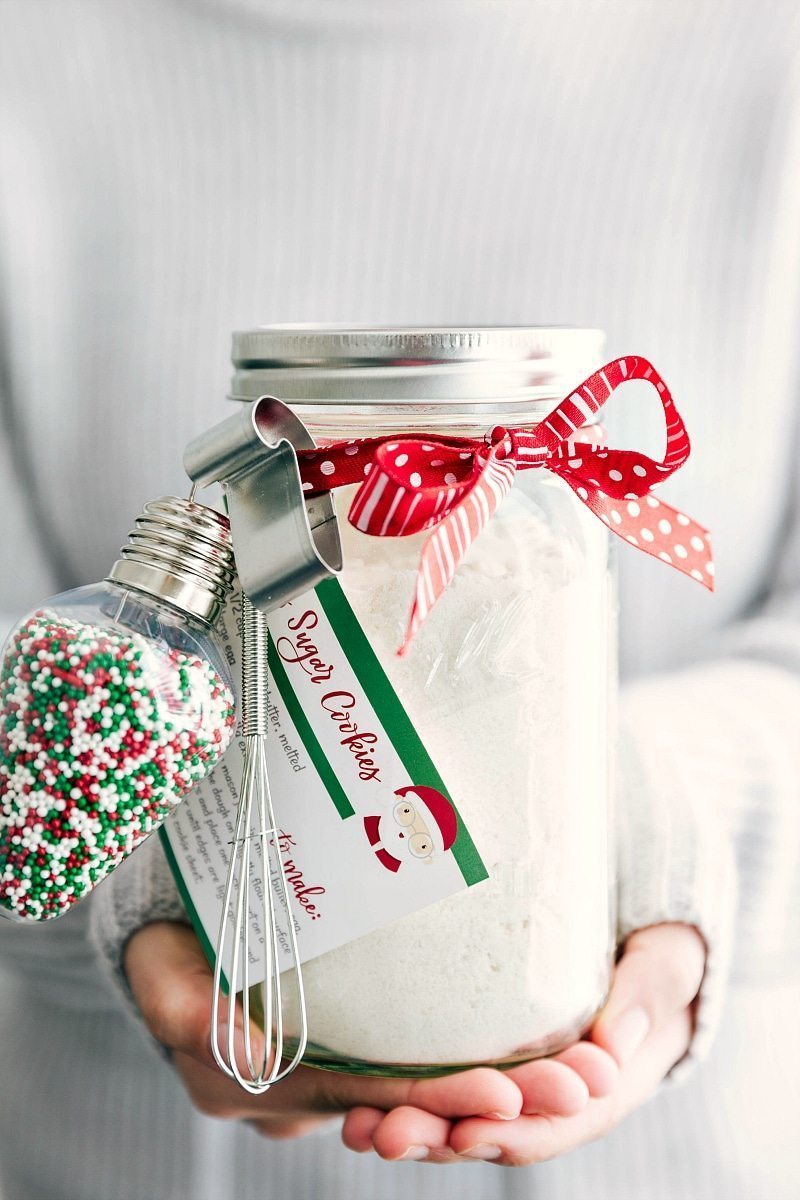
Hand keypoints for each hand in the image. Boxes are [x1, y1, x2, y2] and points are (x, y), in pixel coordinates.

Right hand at [125, 922, 599, 1139]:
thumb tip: (260, 1055)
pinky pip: (416, 1053)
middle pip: (417, 1102)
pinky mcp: (352, 1035)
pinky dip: (477, 1054)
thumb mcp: (157, 972)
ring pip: (427, 1082)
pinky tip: (542, 1044)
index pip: (371, 1099)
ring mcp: (331, 1070)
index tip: (511, 1095)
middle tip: (578, 1085)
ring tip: (583, 1071)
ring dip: (506, 1081)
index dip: (441, 1099)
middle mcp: (305, 1094)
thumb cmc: (161, 944)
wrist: (168, 925)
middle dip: (500, 1100)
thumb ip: (189, 1012)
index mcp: (265, 1089)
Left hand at [342, 923, 705, 1163]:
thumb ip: (650, 989)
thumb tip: (612, 1044)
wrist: (641, 928)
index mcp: (608, 1085)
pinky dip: (401, 1096)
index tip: (467, 1131)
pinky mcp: (484, 1050)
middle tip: (390, 1133)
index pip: (558, 1123)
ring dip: (413, 1124)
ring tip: (360, 1127)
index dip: (512, 1132)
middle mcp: (555, 1094)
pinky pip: (442, 1080)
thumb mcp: (670, 958)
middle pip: (497, 1127)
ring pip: (461, 1112)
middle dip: (441, 1134)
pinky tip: (354, 1105)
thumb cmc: (663, 943)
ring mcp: (517, 1075)